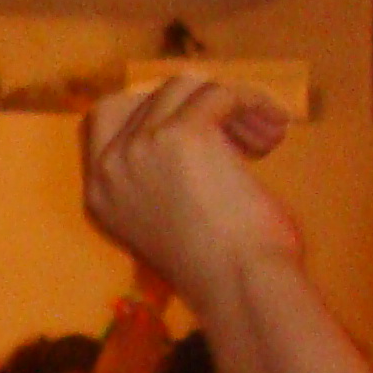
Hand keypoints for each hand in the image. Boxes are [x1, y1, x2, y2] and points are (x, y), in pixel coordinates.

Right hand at [81, 77, 299, 311]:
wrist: (239, 285)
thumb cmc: (220, 269)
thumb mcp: (170, 222)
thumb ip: (162, 179)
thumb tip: (196, 124)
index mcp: (99, 196)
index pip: (107, 118)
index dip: (157, 112)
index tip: (203, 130)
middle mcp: (108, 169)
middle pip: (148, 95)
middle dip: (196, 104)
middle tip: (236, 130)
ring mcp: (139, 148)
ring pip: (187, 87)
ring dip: (232, 104)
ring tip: (264, 138)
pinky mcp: (179, 133)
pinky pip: (221, 93)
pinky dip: (253, 104)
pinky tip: (273, 131)